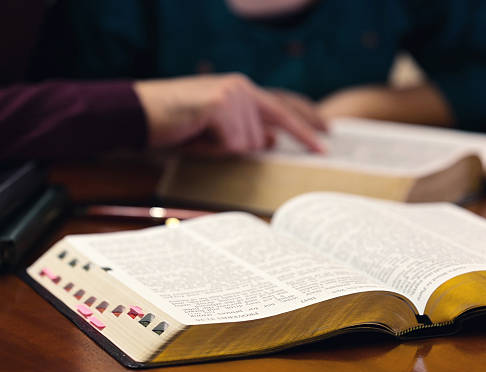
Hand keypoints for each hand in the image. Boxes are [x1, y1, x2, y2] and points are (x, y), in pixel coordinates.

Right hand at [133, 73, 325, 154]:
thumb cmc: (177, 122)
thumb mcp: (217, 127)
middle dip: (235, 147)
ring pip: (246, 144)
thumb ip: (247, 130)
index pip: (283, 108)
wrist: (138, 112)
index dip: (305, 127)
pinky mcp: (219, 105)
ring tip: (196, 134)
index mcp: (243, 89)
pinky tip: (194, 135)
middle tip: (203, 137)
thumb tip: (272, 141)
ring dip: (220, 148)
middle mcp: (242, 87)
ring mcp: (232, 94)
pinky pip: (230, 145)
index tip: (327, 138)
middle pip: (261, 138)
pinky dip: (211, 149)